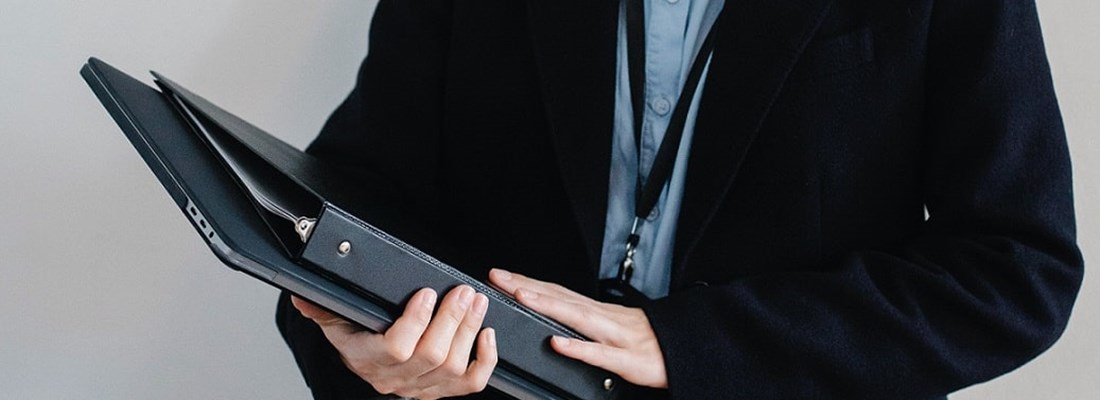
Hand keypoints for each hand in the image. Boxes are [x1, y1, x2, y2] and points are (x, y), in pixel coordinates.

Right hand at [291, 285, 496, 399]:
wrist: (369, 367)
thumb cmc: (357, 339)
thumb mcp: (337, 323)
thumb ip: (323, 309)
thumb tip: (303, 296)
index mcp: (367, 359)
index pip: (395, 348)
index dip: (416, 321)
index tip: (426, 293)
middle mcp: (396, 379)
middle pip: (431, 355)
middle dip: (452, 319)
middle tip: (463, 291)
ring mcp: (422, 387)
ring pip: (453, 366)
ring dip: (469, 331)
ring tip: (476, 302)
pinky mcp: (444, 390)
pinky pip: (471, 383)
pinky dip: (485, 360)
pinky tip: (488, 334)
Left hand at [488, 269, 667, 387]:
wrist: (689, 350)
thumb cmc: (651, 340)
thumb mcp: (614, 327)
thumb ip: (586, 323)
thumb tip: (557, 318)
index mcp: (599, 312)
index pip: (557, 292)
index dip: (528, 283)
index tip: (501, 275)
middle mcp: (604, 318)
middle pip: (560, 298)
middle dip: (527, 286)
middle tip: (497, 277)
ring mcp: (615, 337)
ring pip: (576, 318)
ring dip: (548, 305)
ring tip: (520, 296)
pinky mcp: (627, 360)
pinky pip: (599, 354)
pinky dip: (578, 348)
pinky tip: (557, 343)